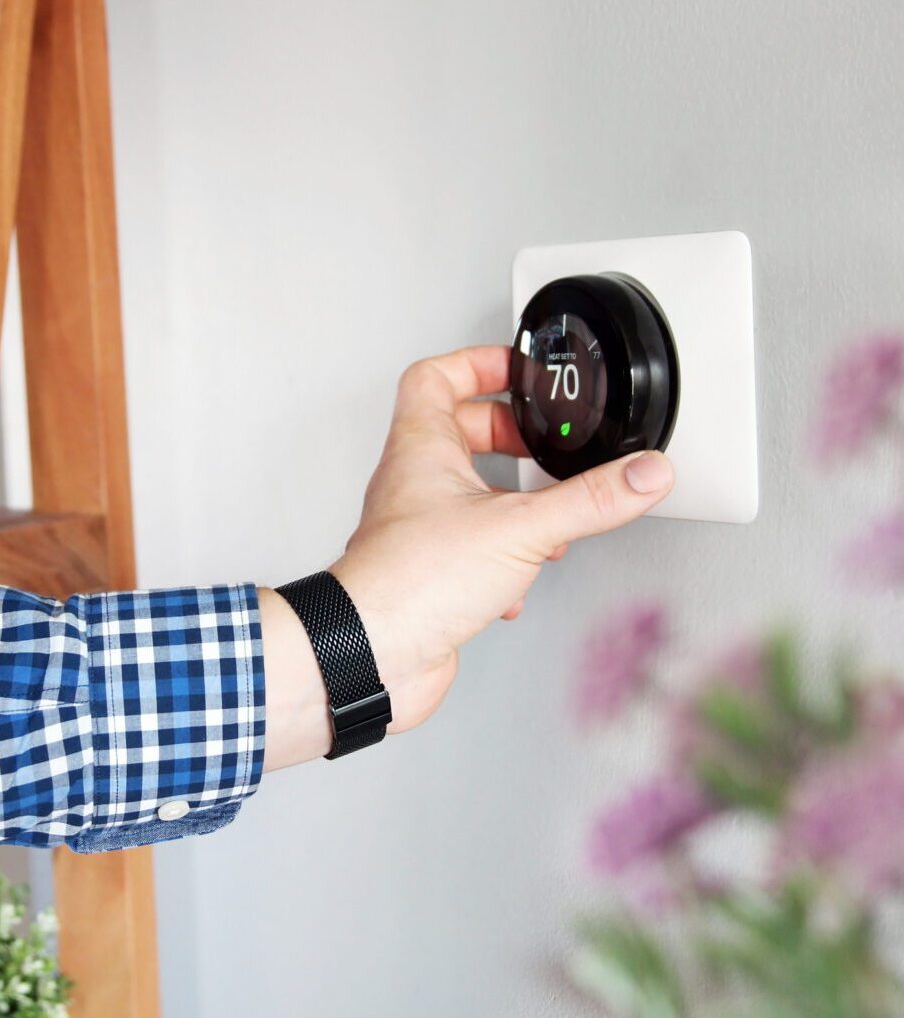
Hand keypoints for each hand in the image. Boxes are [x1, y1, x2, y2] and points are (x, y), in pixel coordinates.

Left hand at [260, 345, 673, 766]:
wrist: (374, 654)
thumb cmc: (411, 582)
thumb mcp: (520, 529)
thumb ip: (589, 501)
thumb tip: (643, 472)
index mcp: (422, 448)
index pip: (436, 377)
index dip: (479, 363)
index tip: (518, 369)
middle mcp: (412, 483)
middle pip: (457, 433)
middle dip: (506, 436)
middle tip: (540, 444)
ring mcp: (417, 529)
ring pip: (465, 494)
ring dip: (509, 501)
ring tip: (544, 515)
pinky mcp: (428, 573)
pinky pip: (467, 547)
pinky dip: (500, 556)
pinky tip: (518, 580)